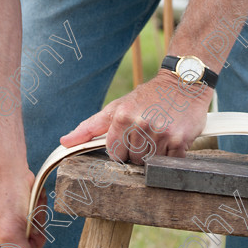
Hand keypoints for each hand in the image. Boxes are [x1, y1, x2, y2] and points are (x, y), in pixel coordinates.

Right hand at [0, 165, 46, 247]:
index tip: (29, 241)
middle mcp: (0, 238)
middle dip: (34, 232)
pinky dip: (39, 208)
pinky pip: (37, 218)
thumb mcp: (12, 233)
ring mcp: (12, 224)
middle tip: (31, 219)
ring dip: (38, 218)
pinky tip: (34, 198)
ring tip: (31, 204)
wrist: (10, 167)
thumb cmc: (5, 199)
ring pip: (35, 233)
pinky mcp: (22, 212)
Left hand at [60, 69, 212, 163]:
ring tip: (161, 134)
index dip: (123, 149)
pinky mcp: (179, 140)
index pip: (115, 154)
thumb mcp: (117, 107)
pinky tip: (173, 137)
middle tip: (149, 133)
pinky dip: (172, 155)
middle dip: (140, 152)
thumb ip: (90, 127)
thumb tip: (64, 142)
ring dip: (157, 154)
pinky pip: (170, 162)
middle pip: (133, 161)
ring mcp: (161, 133)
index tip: (132, 137)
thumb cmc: (148, 97)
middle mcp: (140, 124)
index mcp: (122, 117)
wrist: (183, 83)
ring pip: (151, 164)